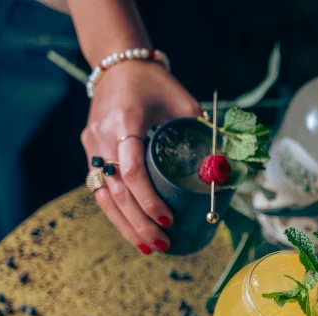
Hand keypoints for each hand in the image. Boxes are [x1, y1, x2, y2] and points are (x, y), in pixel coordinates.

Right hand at [80, 60, 200, 253]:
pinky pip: (100, 190)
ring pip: (103, 196)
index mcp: (125, 121)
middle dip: (140, 222)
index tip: (169, 218)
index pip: (132, 168)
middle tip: (163, 244)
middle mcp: (102, 136)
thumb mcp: (184, 102)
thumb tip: (227, 167)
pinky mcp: (91, 153)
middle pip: (117, 190)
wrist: (119, 66)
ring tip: (148, 248)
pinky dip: (117, 214)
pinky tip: (133, 232)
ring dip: (125, 226)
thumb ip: (203, 132)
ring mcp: (92, 146)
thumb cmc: (156, 84)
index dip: (149, 198)